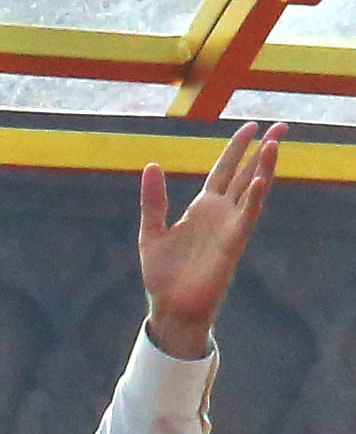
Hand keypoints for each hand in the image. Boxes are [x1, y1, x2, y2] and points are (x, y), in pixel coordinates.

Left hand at [139, 120, 285, 358]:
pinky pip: (247, 218)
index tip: (251, 127)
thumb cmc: (163, 274)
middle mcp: (221, 214)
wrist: (170, 307)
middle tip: (281, 126)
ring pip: (252, 192)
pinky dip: (255, 199)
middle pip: (246, 174)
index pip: (225, 170)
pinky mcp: (232, 246)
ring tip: (275, 143)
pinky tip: (261, 180)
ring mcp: (229, 228)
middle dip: (263, 150)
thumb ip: (153, 200)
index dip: (237, 148)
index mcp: (203, 207)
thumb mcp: (151, 230)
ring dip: (264, 168)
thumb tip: (152, 165)